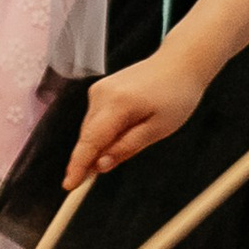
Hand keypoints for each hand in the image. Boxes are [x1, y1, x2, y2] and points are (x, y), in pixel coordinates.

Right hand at [71, 46, 209, 178]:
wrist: (179, 63)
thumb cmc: (175, 96)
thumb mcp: (159, 129)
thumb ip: (127, 148)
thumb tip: (100, 166)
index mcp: (118, 103)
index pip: (91, 141)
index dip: (78, 166)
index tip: (68, 186)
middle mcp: (101, 94)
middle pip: (88, 137)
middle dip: (94, 158)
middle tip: (112, 167)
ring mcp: (98, 90)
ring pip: (91, 130)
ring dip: (103, 143)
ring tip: (137, 133)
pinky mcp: (99, 90)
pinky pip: (96, 120)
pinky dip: (105, 131)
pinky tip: (129, 125)